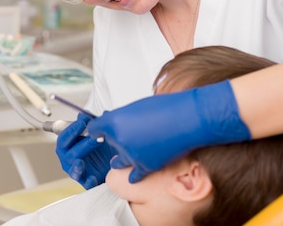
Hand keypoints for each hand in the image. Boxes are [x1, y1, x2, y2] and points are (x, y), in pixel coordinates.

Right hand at [56, 113, 115, 188]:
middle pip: (69, 152)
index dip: (71, 130)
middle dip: (83, 144)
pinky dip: (88, 182)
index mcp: (68, 146)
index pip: (63, 138)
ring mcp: (77, 171)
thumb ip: (93, 124)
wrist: (113, 164)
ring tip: (80, 162)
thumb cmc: (100, 147)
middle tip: (96, 137)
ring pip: (74, 168)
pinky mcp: (86, 182)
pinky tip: (92, 178)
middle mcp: (69, 158)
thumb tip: (89, 114)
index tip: (83, 122)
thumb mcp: (99, 134)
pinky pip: (85, 184)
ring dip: (77, 165)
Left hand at [87, 80, 250, 182]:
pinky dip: (134, 174)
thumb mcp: (138, 106)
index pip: (94, 128)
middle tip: (126, 135)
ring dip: (121, 158)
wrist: (188, 119)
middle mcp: (119, 138)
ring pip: (119, 160)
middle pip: (109, 143)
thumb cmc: (167, 108)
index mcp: (114, 120)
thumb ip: (123, 118)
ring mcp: (131, 154)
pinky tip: (133, 175)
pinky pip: (133, 175)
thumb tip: (117, 124)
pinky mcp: (145, 166)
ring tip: (121, 158)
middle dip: (115, 140)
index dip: (96, 129)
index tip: (96, 131)